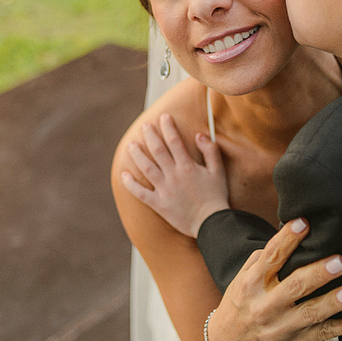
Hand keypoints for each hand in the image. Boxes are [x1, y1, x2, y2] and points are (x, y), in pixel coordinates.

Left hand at [121, 113, 229, 237]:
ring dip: (137, 155)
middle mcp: (173, 175)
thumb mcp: (218, 171)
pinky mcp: (159, 204)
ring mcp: (164, 190)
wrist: (211, 223)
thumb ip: (210, 151)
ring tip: (131, 145)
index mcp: (187, 166)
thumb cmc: (216, 196)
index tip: (163, 117)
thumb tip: (199, 135)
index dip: (168, 127)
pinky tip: (123, 174)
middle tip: (144, 126)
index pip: (174, 141)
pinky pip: (140, 193)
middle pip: (157, 150)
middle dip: (150, 135)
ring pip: (146, 168)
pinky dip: (130, 184)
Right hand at [203, 218, 341, 340]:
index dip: (287, 239)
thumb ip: (264, 258)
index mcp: (251, 283)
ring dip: (332, 302)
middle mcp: (264, 306)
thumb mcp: (243, 276)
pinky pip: (321, 335)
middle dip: (319, 273)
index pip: (271, 257)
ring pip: (310, 314)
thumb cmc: (243, 300)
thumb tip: (291, 234)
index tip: (304, 223)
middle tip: (340, 261)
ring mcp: (280, 327)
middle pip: (294, 286)